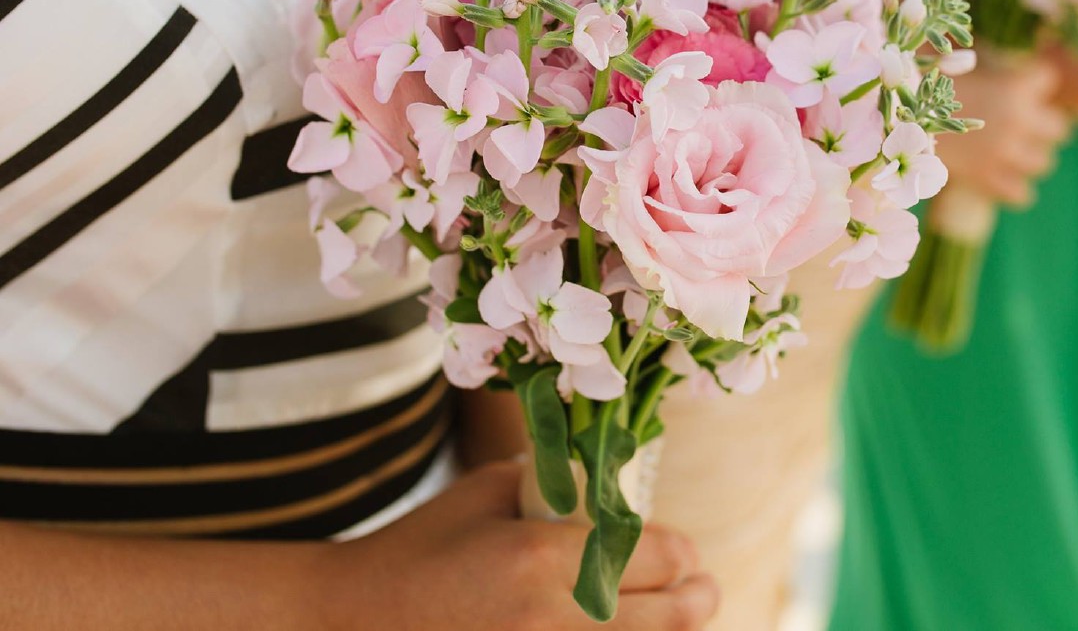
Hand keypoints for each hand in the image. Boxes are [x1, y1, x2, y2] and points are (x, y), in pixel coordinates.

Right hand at [323, 462, 717, 630]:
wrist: (353, 617)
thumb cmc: (420, 546)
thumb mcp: (487, 492)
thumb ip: (552, 483)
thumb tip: (608, 480)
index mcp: (545, 557)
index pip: (659, 556)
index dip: (682, 553)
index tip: (684, 551)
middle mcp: (553, 617)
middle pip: (669, 616)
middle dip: (695, 598)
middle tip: (704, 588)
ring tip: (682, 614)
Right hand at [940, 59, 1069, 207]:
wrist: (899, 119)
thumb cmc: (929, 88)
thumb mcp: (966, 71)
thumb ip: (994, 76)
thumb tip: (1011, 79)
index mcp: (1013, 87)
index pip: (1048, 79)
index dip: (1036, 83)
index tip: (1023, 85)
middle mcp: (1018, 120)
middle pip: (1058, 128)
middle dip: (1042, 126)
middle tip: (1022, 126)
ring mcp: (1006, 153)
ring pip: (1043, 162)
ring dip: (1030, 157)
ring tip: (1011, 152)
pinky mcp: (989, 181)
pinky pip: (1022, 194)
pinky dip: (1014, 188)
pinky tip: (1000, 177)